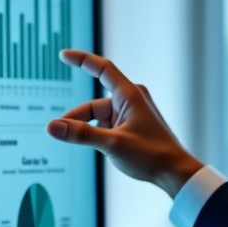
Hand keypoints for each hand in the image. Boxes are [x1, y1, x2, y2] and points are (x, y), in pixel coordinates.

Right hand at [47, 49, 202, 197]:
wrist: (173, 171)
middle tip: (59, 131)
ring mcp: (130, 113)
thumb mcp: (112, 144)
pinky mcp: (130, 126)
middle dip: (77, 117)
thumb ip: (81, 134)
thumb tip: (53, 127)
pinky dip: (97, 134)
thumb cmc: (152, 154)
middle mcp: (130, 100)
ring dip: (87, 129)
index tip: (64, 55)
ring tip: (81, 144)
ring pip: (98, 117)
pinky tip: (99, 148)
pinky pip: (106, 125)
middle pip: (94, 103)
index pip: (102, 68)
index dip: (82, 59)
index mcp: (129, 95)